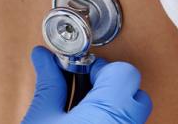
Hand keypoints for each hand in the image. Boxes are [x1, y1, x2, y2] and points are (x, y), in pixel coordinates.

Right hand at [22, 47, 151, 123]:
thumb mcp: (41, 118)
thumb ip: (48, 85)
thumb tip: (44, 59)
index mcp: (110, 113)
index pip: (125, 72)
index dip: (101, 66)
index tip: (80, 70)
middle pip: (136, 92)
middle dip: (110, 85)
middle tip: (83, 87)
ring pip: (133, 113)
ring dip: (112, 104)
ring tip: (83, 107)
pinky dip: (111, 118)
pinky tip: (87, 121)